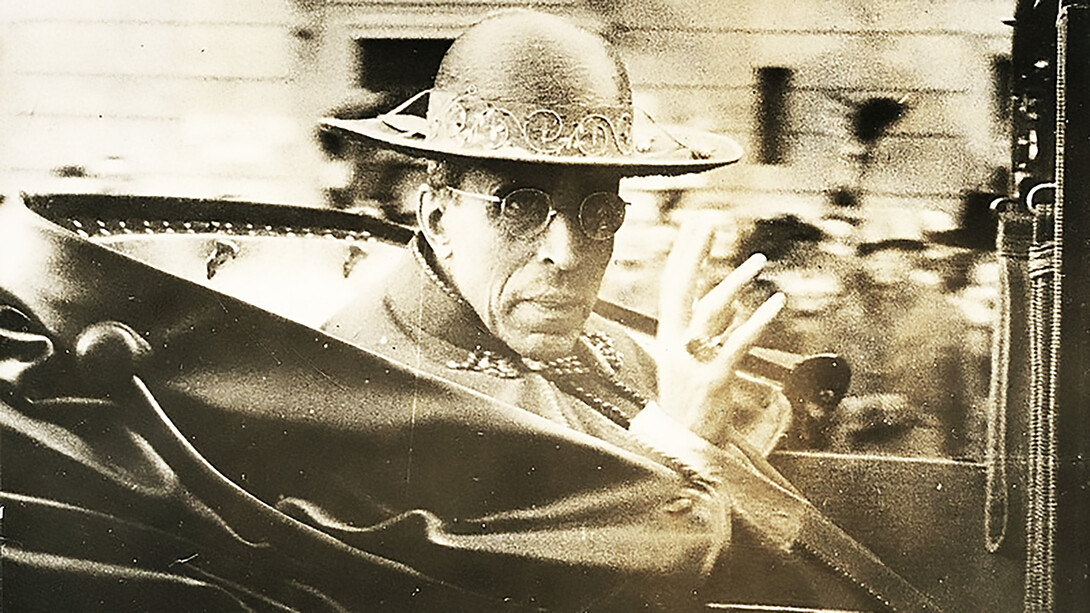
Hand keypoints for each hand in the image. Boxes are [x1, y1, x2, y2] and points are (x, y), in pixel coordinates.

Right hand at [656, 221, 787, 449]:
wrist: (686, 448)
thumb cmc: (694, 404)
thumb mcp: (697, 361)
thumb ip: (715, 331)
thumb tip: (735, 302)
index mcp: (669, 338)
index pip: (672, 285)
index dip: (684, 253)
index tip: (696, 224)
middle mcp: (676, 344)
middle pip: (681, 287)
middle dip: (695, 251)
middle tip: (711, 221)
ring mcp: (693, 361)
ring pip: (711, 310)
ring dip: (735, 281)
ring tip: (759, 260)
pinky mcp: (715, 378)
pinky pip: (738, 342)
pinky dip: (758, 319)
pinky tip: (777, 302)